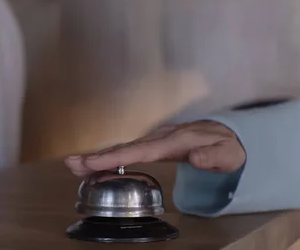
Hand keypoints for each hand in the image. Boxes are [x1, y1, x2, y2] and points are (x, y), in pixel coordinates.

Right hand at [65, 120, 245, 176]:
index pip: (140, 150)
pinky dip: (109, 157)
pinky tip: (94, 164)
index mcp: (174, 141)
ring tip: (73, 164)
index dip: (116, 157)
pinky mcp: (153, 145)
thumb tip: (195, 158)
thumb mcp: (228, 154)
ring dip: (97, 156)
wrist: (229, 134)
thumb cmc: (227, 146)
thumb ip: (213, 156)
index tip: (95, 162)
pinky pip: (127, 151)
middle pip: (124, 148)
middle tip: (71, 163)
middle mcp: (160, 137)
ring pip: (122, 148)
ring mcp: (155, 140)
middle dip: (96, 156)